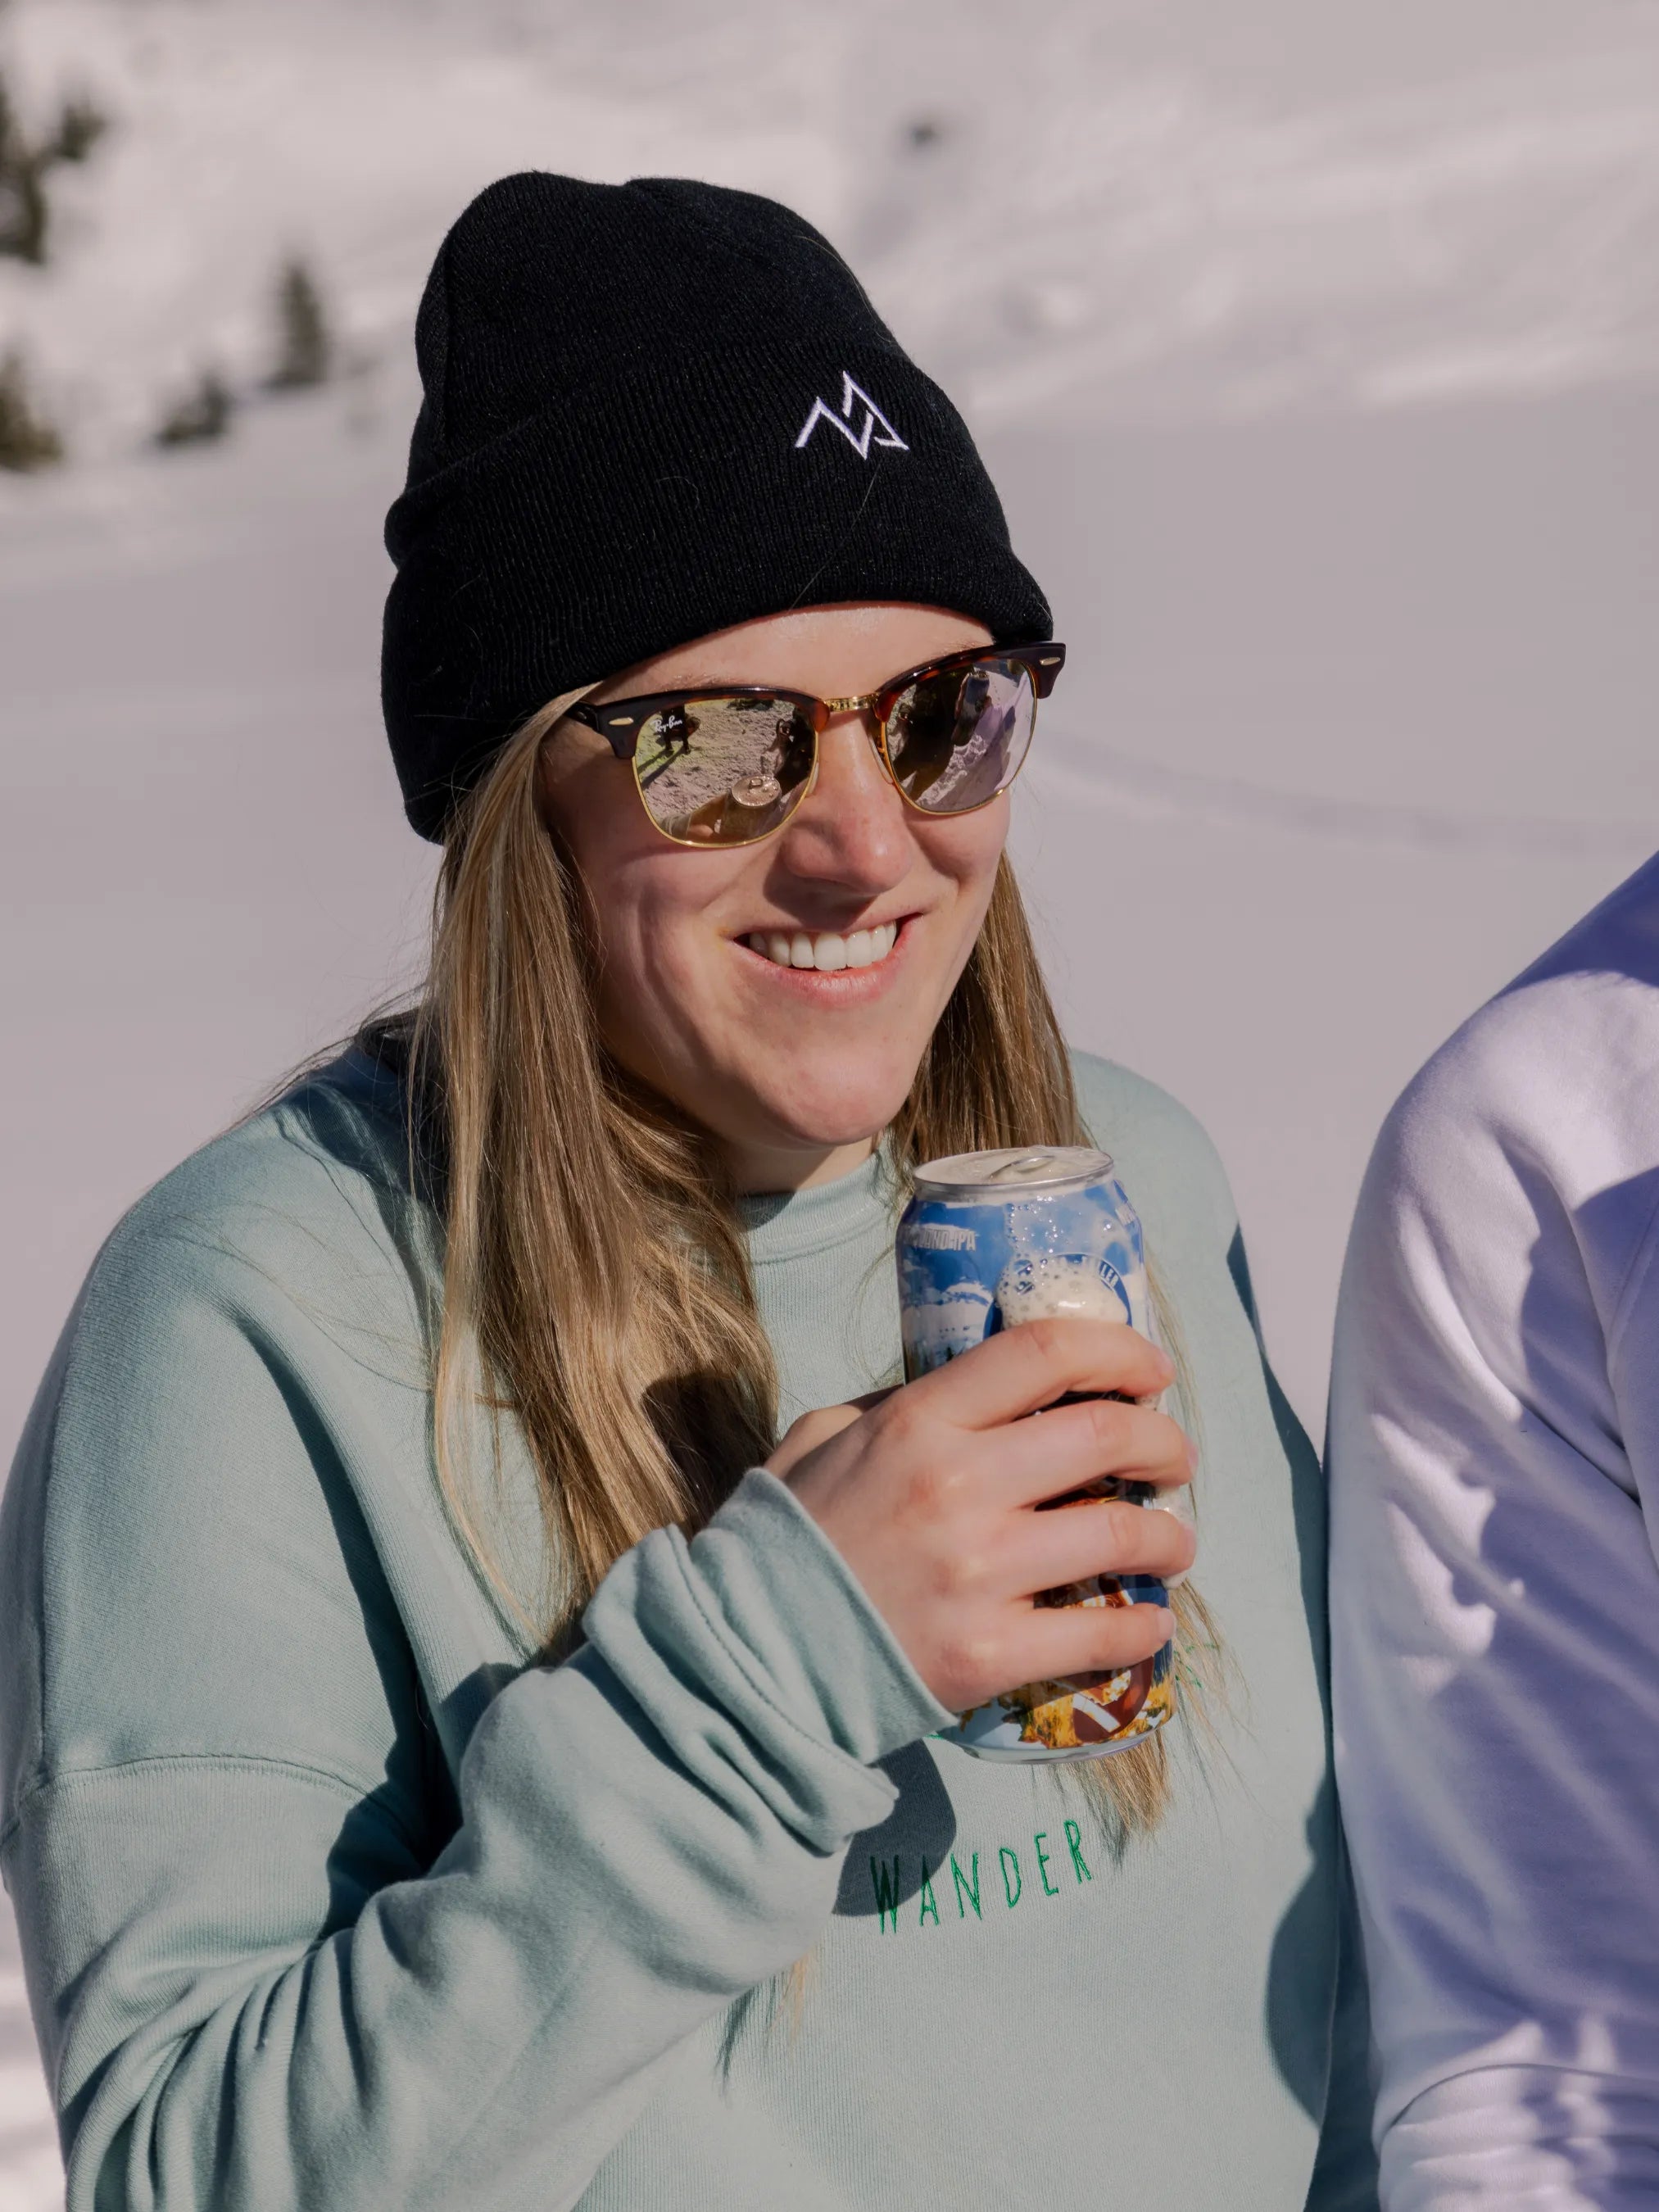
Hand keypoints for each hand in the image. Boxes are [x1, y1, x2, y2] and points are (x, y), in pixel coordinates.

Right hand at [767, 1318, 1195, 1712]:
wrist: (750, 1656)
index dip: (1119, 1351)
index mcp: (920, 1422)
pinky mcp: (991, 1655)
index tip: (1152, 1372)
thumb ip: (899, 1404)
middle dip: (1163, 1442)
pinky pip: (1102, 1634)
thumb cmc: (789, 1539)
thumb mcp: (826, 1437)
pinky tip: (1148, 1619)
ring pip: (1121, 1534)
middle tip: (1173, 1459)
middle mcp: (959, 1486)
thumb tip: (983, 1391)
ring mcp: (980, 1574)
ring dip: (1168, 1537)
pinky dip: (1143, 1625)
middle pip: (1105, 1436)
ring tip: (1171, 1544)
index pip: (1045, 1354)